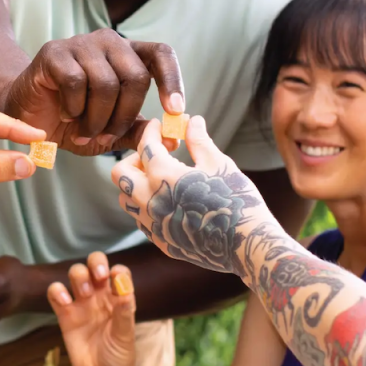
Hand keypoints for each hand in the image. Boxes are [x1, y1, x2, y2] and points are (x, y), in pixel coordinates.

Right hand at [3, 29, 183, 155]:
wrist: (27, 116)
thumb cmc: (73, 121)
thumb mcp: (111, 131)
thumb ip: (139, 131)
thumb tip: (172, 139)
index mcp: (128, 55)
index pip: (161, 54)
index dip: (172, 80)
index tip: (175, 110)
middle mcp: (109, 42)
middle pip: (136, 76)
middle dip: (124, 116)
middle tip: (107, 137)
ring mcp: (81, 44)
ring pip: (106, 83)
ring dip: (96, 119)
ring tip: (83, 131)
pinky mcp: (54, 52)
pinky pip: (76, 82)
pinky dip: (74, 108)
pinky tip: (66, 114)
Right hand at [47, 252, 136, 365]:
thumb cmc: (119, 355)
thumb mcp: (125, 333)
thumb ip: (124, 310)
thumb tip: (123, 285)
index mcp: (118, 297)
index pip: (118, 271)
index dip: (116, 269)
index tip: (115, 277)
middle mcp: (100, 295)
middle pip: (94, 265)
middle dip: (95, 263)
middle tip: (98, 277)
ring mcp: (81, 303)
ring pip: (76, 274)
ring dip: (79, 276)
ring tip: (84, 295)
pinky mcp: (64, 314)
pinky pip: (55, 294)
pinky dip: (57, 291)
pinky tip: (65, 302)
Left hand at [110, 117, 274, 278]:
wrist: (245, 244)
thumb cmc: (235, 200)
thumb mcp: (219, 164)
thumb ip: (199, 141)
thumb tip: (192, 121)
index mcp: (162, 176)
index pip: (146, 145)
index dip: (153, 131)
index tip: (161, 126)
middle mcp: (149, 200)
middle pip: (120, 172)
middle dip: (136, 158)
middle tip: (158, 155)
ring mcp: (152, 224)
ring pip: (125, 198)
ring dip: (136, 183)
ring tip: (161, 179)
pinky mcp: (160, 241)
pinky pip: (140, 219)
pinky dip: (146, 205)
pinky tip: (169, 201)